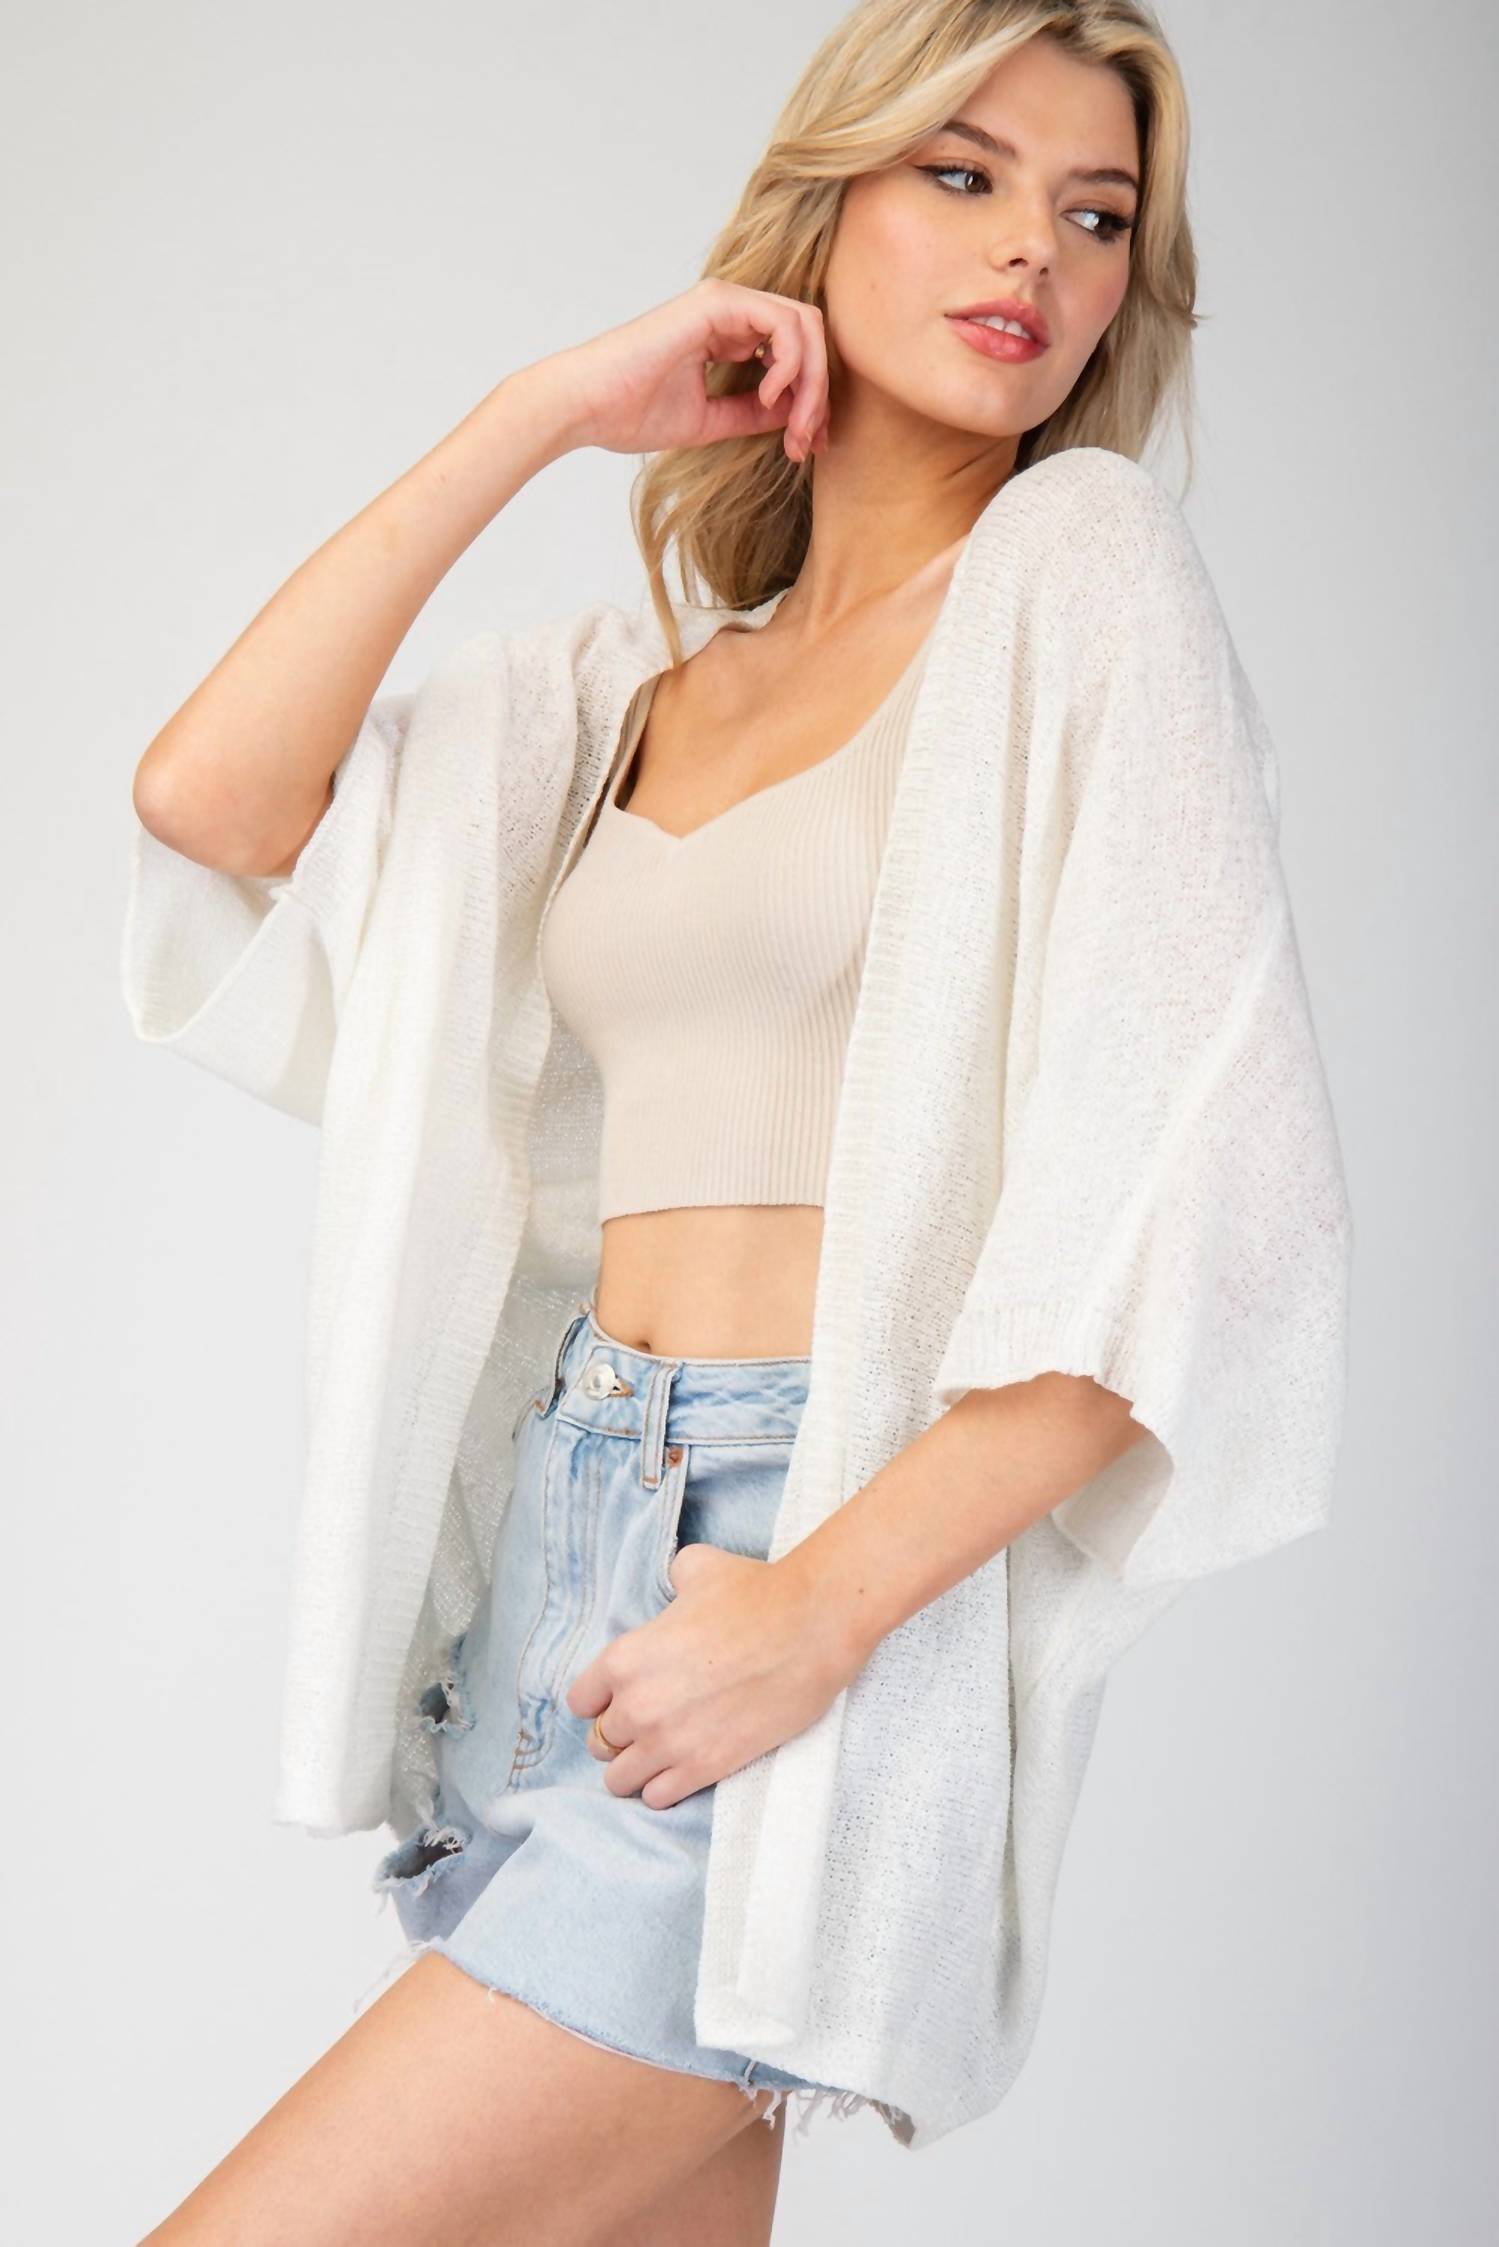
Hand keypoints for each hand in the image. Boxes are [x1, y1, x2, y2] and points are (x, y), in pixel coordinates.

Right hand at [540, 278, 830, 464]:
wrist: (585, 405)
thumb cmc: (631, 412)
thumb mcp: (711, 420)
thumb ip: (754, 412)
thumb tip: (798, 413)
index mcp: (726, 333)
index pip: (794, 352)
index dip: (812, 400)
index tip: (808, 446)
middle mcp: (730, 309)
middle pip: (810, 336)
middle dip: (820, 393)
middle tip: (811, 442)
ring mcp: (724, 301)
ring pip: (805, 326)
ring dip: (812, 384)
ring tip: (794, 429)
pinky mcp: (717, 302)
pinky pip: (783, 323)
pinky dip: (791, 365)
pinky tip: (772, 398)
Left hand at [564, 1541, 858, 1809]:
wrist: (811, 1627)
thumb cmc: (757, 1593)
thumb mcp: (699, 1568)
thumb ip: (672, 1581)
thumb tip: (676, 1588)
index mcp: (625, 1658)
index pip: (580, 1701)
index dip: (600, 1699)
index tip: (622, 1697)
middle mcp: (637, 1705)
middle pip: (599, 1743)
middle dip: (621, 1734)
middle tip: (651, 1723)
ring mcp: (669, 1742)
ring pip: (620, 1779)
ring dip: (637, 1768)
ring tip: (661, 1754)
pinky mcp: (705, 1767)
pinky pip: (658, 1797)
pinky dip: (664, 1788)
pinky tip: (683, 1768)